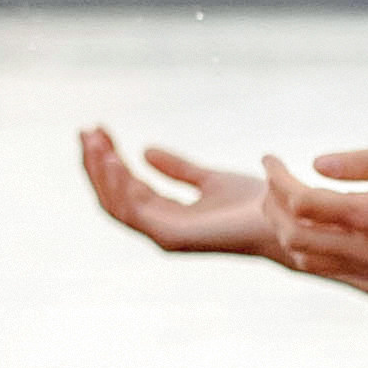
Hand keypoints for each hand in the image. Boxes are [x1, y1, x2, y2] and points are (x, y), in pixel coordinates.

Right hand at [80, 127, 278, 257]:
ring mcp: (165, 236)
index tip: (99, 129)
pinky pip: (134, 212)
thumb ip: (177, 168)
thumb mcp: (208, 177)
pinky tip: (113, 158)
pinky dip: (119, 186)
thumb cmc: (252, 203)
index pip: (126, 189)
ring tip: (93, 140)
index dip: (109, 160)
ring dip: (101, 172)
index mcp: (168, 217)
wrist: (281, 217)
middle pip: (114, 198)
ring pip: (117, 206)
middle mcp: (162, 229)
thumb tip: (145, 150)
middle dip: (96, 165)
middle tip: (85, 131)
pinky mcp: (172, 237)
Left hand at [261, 144, 367, 283]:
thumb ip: (362, 162)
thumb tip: (315, 163)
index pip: (305, 204)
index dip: (278, 179)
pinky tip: (311, 219)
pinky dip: (309, 245)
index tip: (269, 157)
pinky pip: (330, 268)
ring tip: (285, 196)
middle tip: (273, 176)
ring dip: (288, 229)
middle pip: (297, 236)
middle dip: (275, 206)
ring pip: (308, 259)